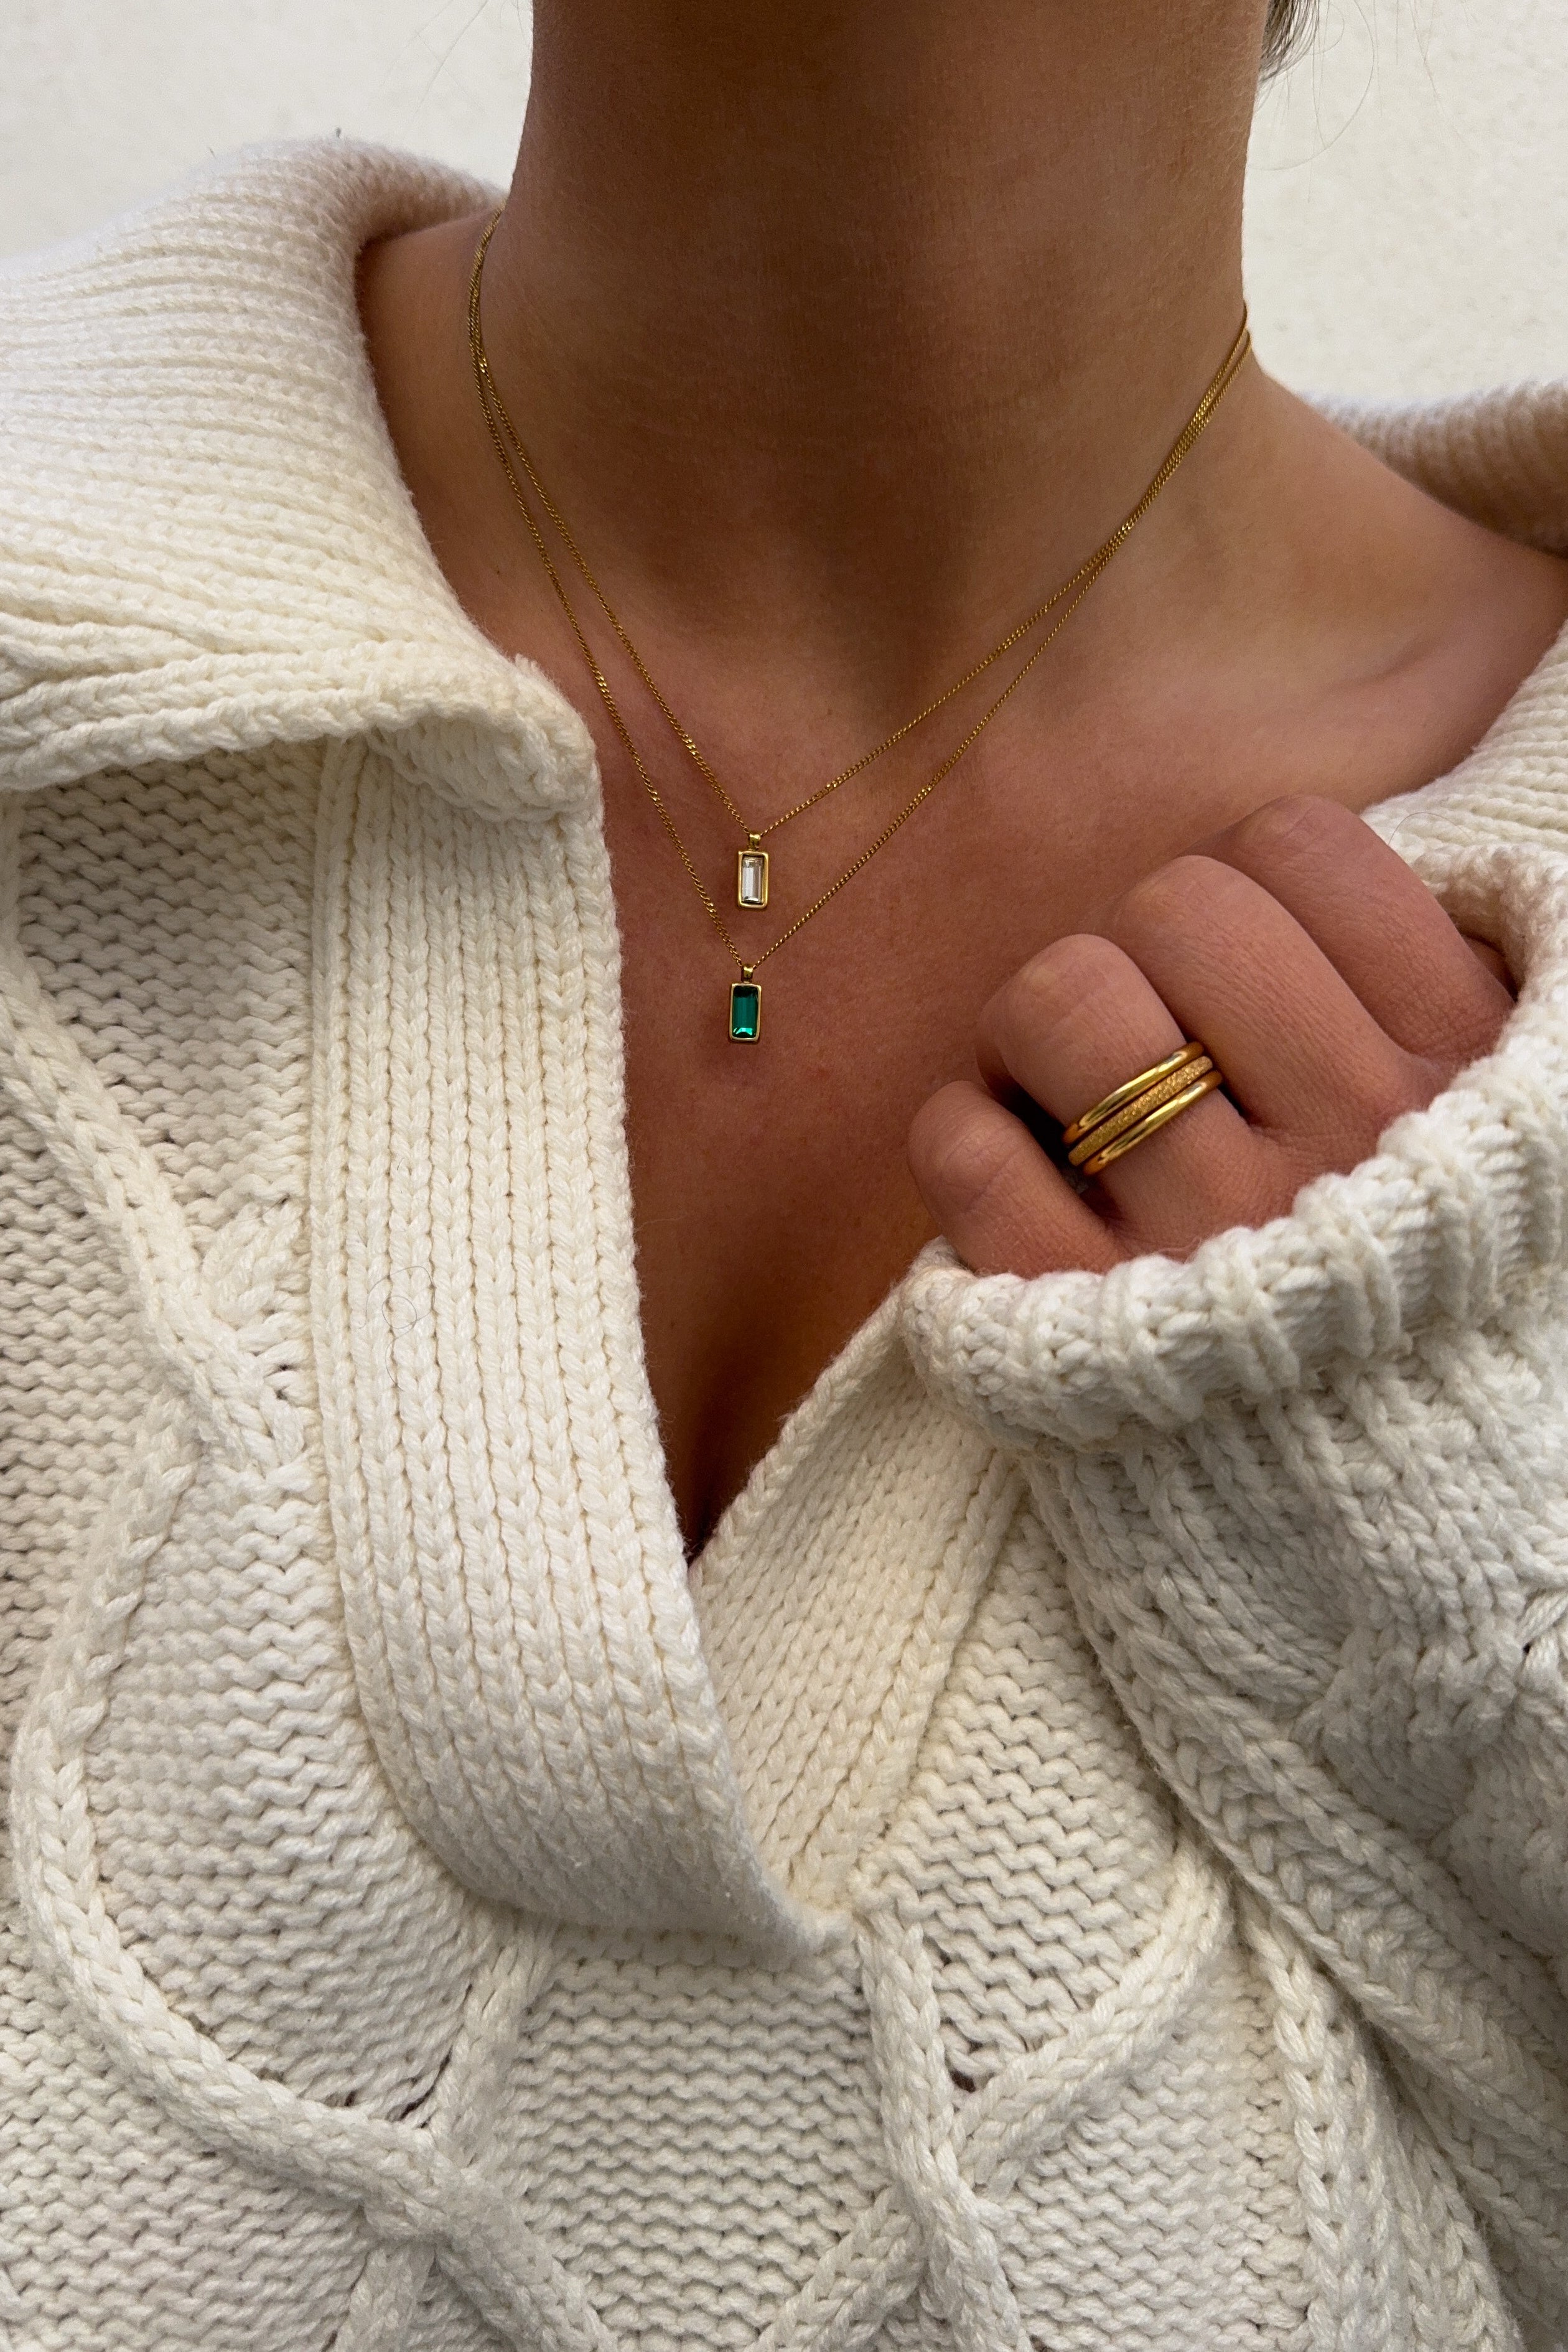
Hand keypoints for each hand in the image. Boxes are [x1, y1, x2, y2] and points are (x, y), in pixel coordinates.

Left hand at [908, 797, 1513, 1277]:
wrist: (1420, 1578)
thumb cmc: (1440, 1335)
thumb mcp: (1515, 1155)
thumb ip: (1458, 1006)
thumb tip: (1374, 870)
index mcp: (1457, 1079)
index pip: (1301, 848)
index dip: (1243, 882)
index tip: (1241, 967)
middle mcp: (1343, 1149)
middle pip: (1172, 905)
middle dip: (1137, 947)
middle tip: (1148, 1029)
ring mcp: (1203, 1242)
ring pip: (1059, 999)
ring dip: (1035, 1024)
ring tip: (1063, 1088)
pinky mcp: (1077, 1329)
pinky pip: (963, 1145)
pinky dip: (962, 1134)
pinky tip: (1011, 1170)